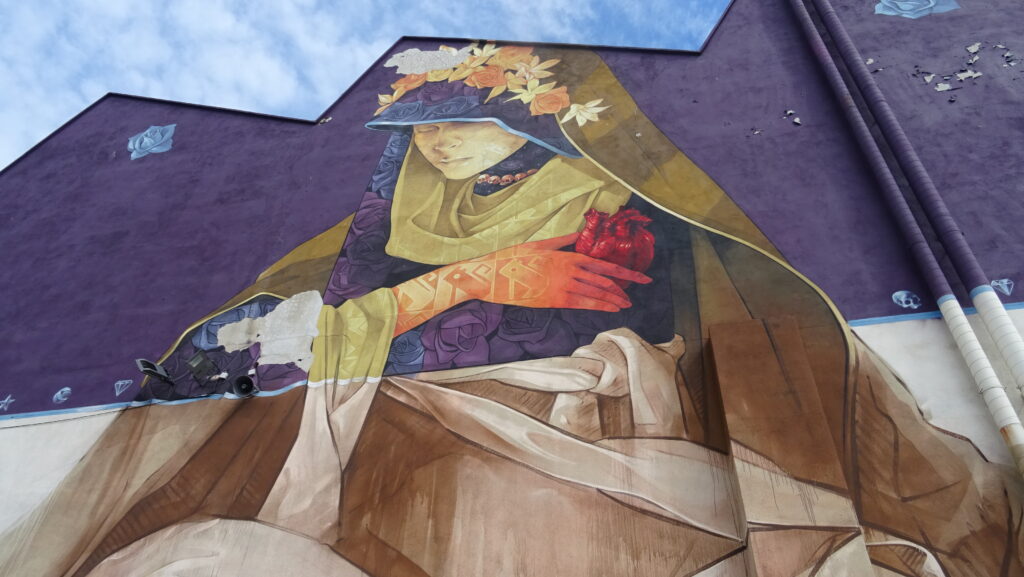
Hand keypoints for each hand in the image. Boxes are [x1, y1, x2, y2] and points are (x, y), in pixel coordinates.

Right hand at [458, 233, 650, 310]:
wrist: (492, 277)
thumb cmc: (512, 258)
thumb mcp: (538, 244)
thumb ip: (562, 241)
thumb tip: (579, 234)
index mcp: (567, 256)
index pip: (603, 264)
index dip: (625, 272)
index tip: (641, 277)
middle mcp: (569, 272)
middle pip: (604, 281)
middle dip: (623, 287)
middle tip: (638, 292)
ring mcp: (562, 288)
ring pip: (596, 294)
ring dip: (613, 299)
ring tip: (626, 304)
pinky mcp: (554, 302)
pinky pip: (582, 305)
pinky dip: (599, 306)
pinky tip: (610, 309)